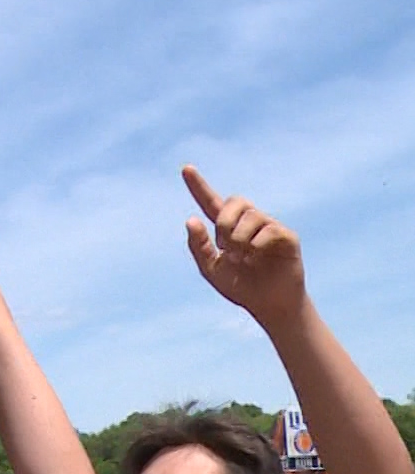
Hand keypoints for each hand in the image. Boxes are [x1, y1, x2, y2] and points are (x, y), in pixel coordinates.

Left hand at [181, 165, 306, 323]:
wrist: (268, 304)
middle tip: (225, 247)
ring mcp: (269, 227)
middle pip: (234, 201)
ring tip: (244, 257)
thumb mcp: (211, 270)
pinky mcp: (286, 236)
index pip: (211, 203)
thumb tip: (191, 219)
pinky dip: (257, 245)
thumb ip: (198, 247)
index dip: (198, 186)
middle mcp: (249, 222)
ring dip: (239, 239)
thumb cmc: (241, 286)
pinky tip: (259, 258)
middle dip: (224, 223)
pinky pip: (268, 230)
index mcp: (227, 229)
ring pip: (250, 215)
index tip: (186, 168)